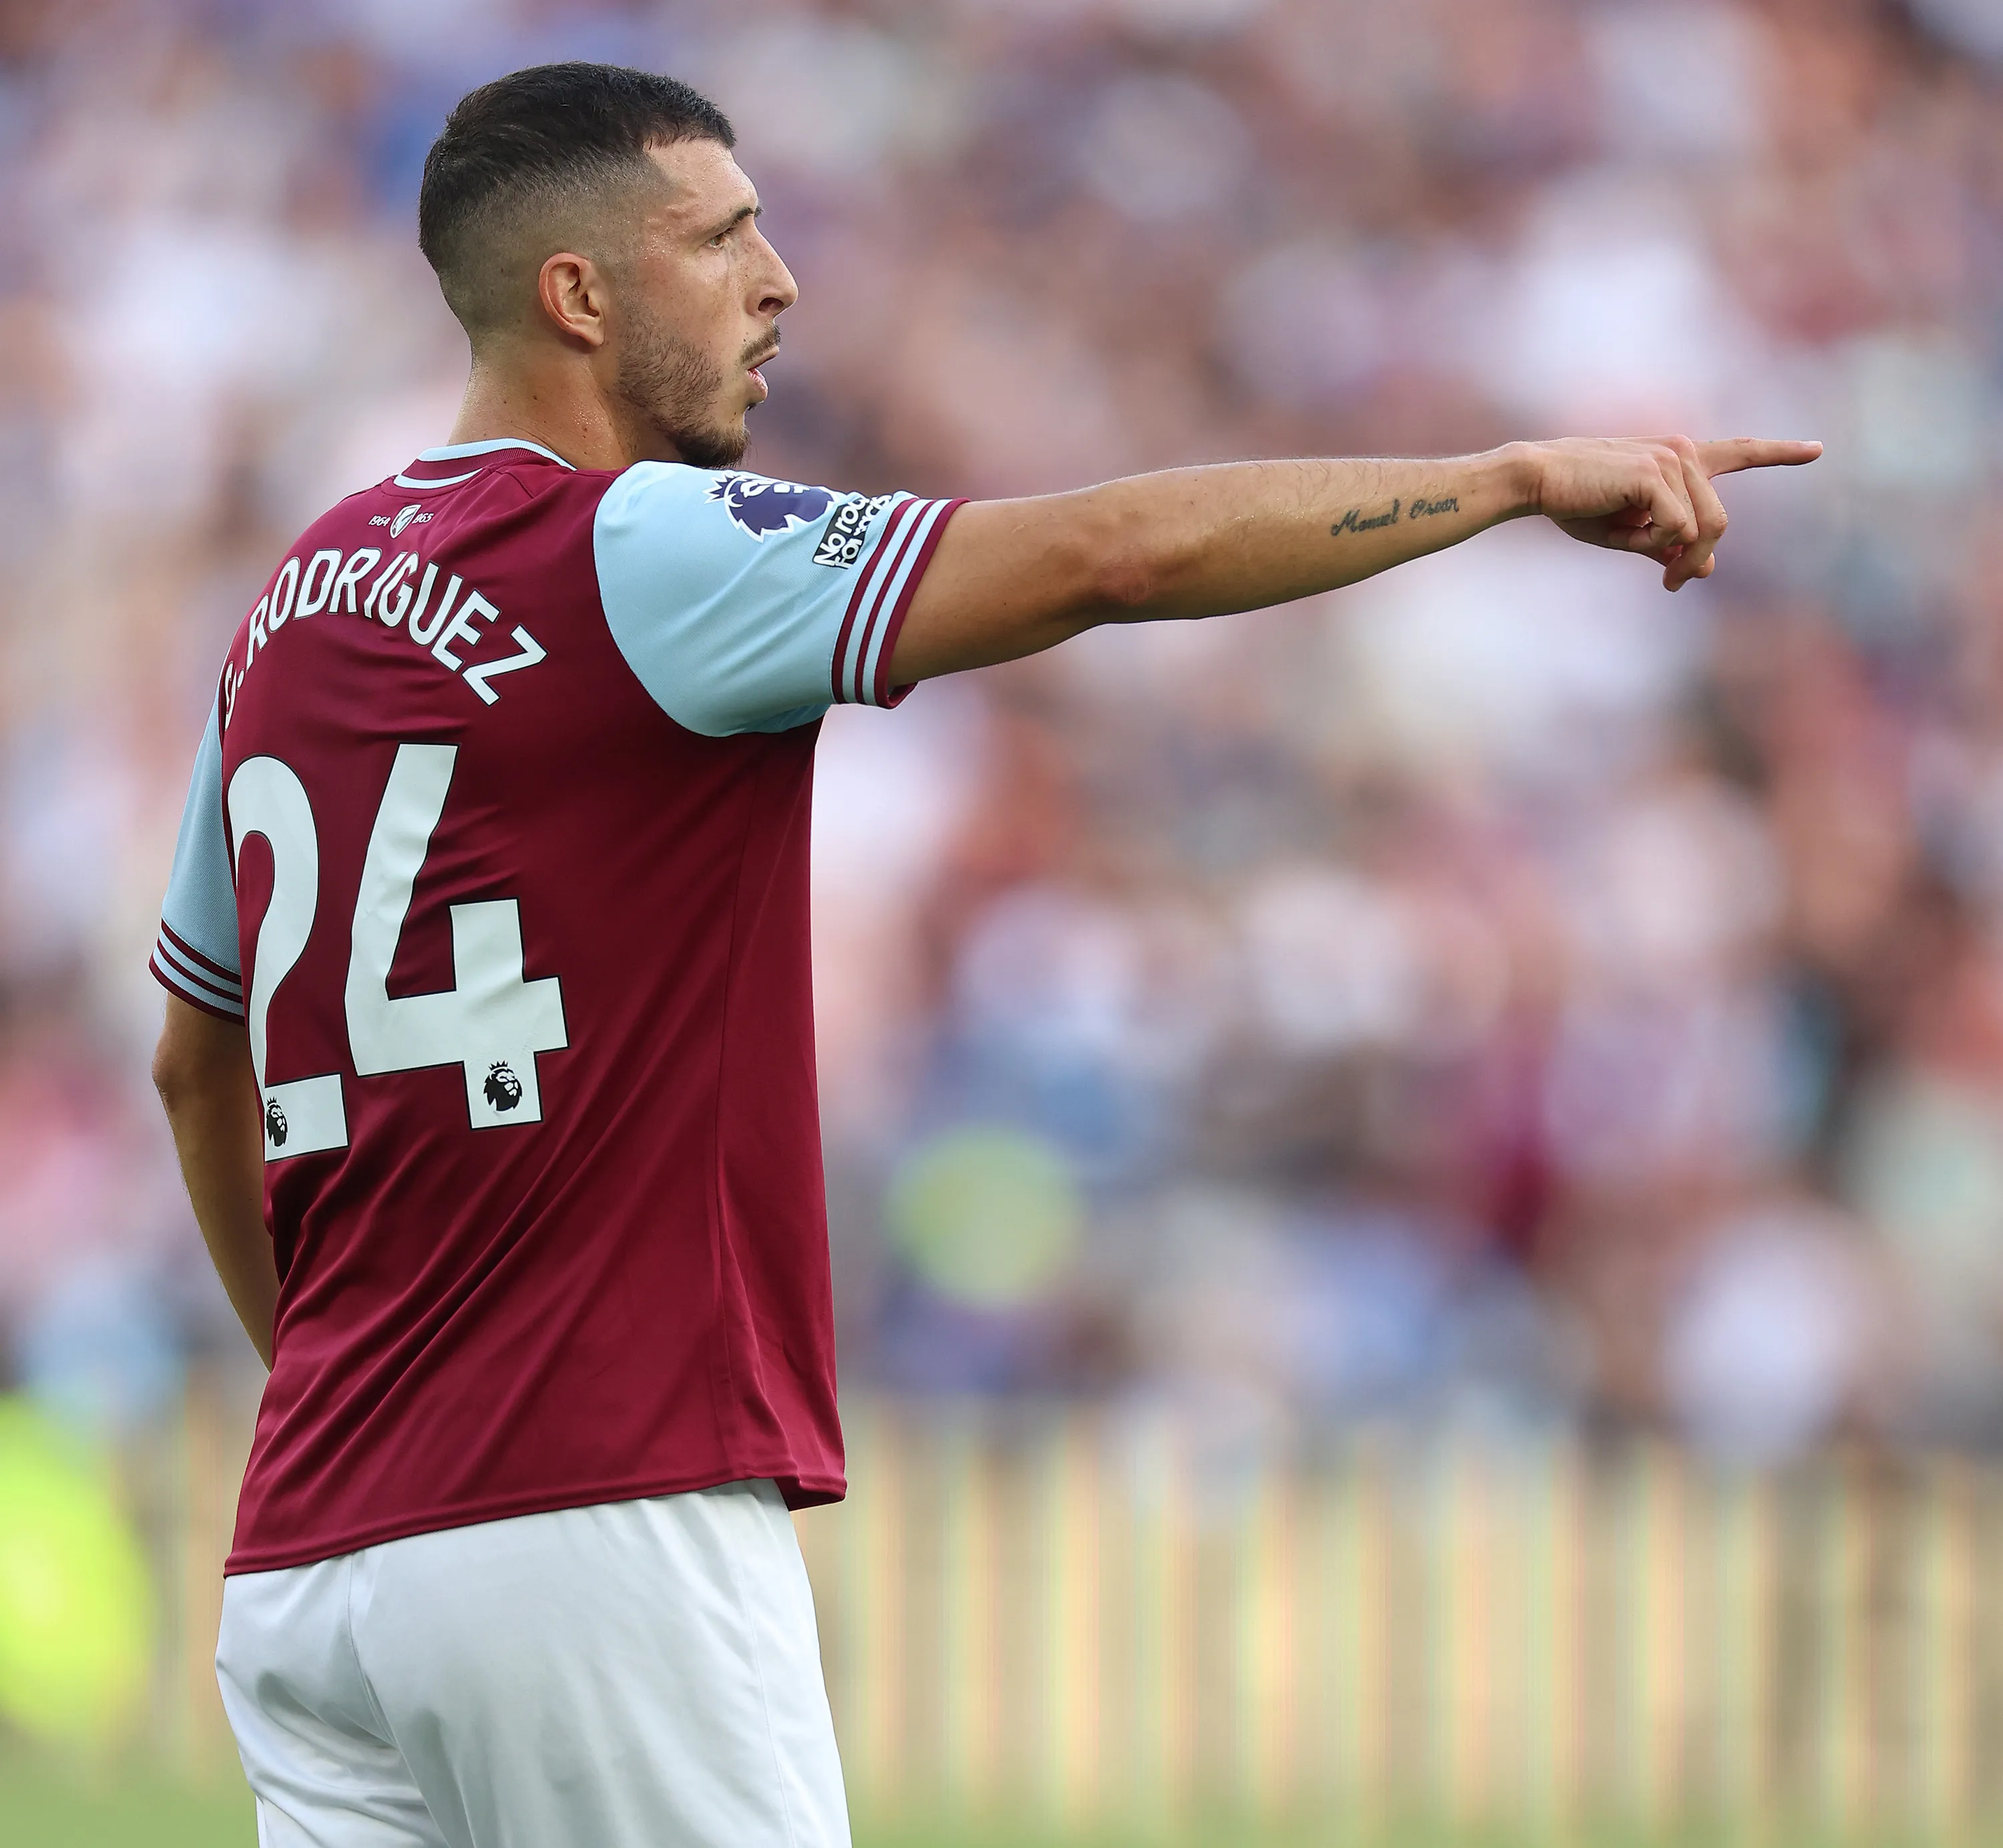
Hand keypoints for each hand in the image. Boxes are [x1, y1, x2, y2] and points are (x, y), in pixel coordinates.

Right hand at [1520, 435, 1822, 590]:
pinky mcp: (1655, 474)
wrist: (1538, 481)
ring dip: (1670, 555)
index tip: (1816, 450)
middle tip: (1669, 583)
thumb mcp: (1629, 531)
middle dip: (1696, 560)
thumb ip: (1669, 543)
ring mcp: (1671, 459)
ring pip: (1701, 529)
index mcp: (1678, 457)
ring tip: (1631, 550)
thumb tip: (1709, 567)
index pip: (1738, 453)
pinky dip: (1650, 544)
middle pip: (1718, 522)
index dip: (1779, 453)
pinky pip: (1675, 529)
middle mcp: (1682, 451)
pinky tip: (1623, 533)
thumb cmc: (1575, 504)